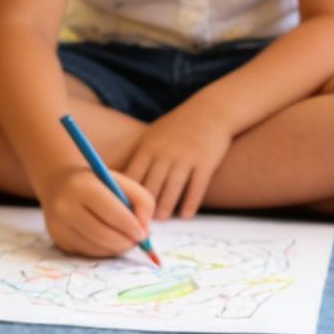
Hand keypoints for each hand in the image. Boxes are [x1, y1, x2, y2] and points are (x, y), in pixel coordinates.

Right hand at [41, 165, 155, 258]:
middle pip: (102, 234)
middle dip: (125, 242)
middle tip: (137, 242)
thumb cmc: (98, 183)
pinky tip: (108, 240)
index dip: (131, 227)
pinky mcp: (58, 239)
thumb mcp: (121, 182)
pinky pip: (88, 252)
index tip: (143, 234)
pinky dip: (104, 250)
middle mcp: (64, 206)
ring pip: (96, 247)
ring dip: (116, 248)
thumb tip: (144, 231)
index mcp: (81, 186)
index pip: (111, 212)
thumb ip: (142, 201)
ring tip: (124, 239)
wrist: (59, 183)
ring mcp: (58, 225)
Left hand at [125, 105, 231, 220]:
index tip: (122, 210)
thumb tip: (123, 179)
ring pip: (172, 189)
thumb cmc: (178, 126)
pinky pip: (196, 188)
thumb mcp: (153, 136)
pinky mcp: (205, 163)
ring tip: (161, 220)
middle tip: (140, 222)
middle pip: (151, 186)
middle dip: (144, 206)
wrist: (211, 111)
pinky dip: (190, 203)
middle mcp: (165, 154)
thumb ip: (140, 157)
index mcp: (148, 148)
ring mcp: (185, 158)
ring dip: (165, 208)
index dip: (126, 194)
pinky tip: (187, 215)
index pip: (132, 176)